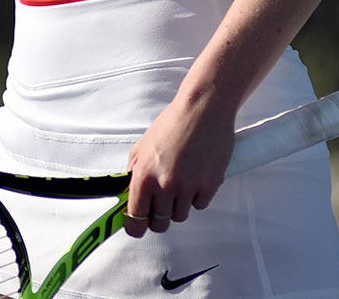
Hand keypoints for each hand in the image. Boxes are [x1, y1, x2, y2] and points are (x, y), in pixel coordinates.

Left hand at [123, 93, 235, 236]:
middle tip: (160, 203)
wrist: (202, 112)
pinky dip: (196, 196)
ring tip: (180, 181)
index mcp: (144, 176)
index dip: (135, 226)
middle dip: (158, 217)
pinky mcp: (210, 186)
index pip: (135, 219)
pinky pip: (199, 205)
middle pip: (159, 224)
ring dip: (178, 205)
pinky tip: (195, 176)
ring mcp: (189, 187)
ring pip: (180, 216)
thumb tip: (128, 198)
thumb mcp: (141, 149)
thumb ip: (134, 175)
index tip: (136, 226)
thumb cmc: (171, 126)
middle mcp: (165, 185)